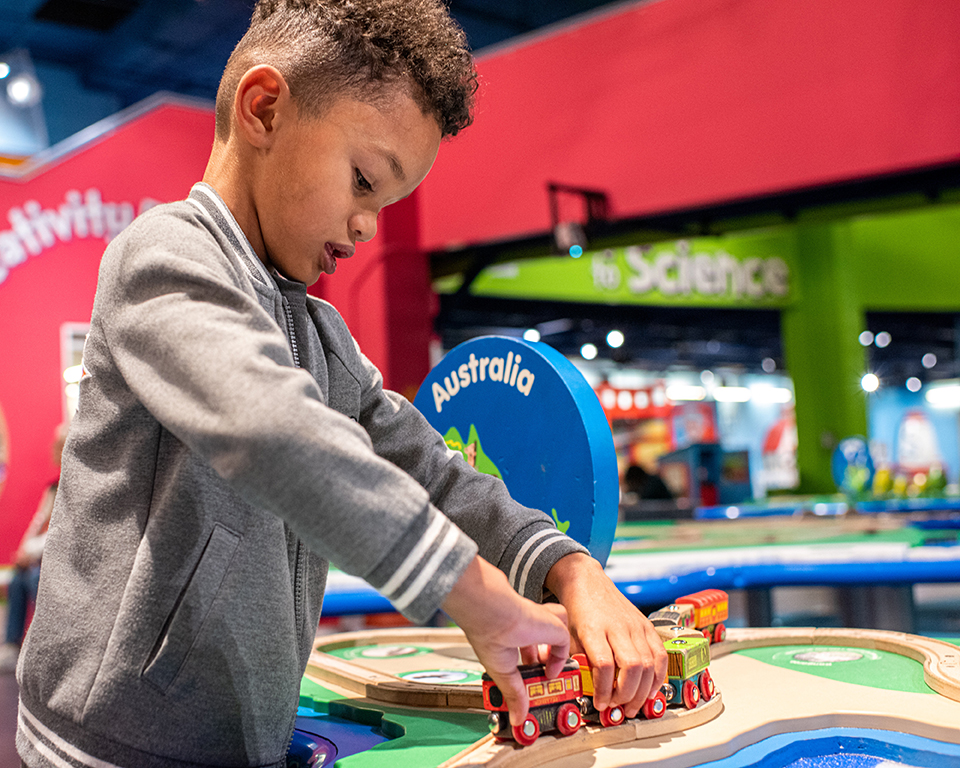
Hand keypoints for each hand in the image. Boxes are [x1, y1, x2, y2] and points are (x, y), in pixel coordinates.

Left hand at [442, 555, 569, 725]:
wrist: (475, 600)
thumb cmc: (492, 623)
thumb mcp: (504, 666)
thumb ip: (514, 691)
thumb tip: (520, 713)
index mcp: (543, 627)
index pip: (562, 641)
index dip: (558, 660)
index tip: (548, 674)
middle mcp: (535, 614)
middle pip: (557, 622)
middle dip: (552, 643)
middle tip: (540, 662)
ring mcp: (521, 606)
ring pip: (538, 616)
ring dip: (533, 637)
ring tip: (521, 656)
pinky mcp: (505, 601)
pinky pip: (519, 614)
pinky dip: (517, 629)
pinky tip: (503, 641)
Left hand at [545, 552, 667, 717]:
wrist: (586, 580)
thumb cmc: (576, 609)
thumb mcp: (568, 634)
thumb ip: (575, 660)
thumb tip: (580, 689)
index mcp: (593, 628)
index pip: (604, 664)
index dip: (605, 689)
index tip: (600, 703)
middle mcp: (617, 626)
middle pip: (632, 667)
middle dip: (627, 695)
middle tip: (617, 707)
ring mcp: (635, 625)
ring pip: (649, 664)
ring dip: (643, 691)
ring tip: (631, 705)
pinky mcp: (646, 625)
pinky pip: (660, 655)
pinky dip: (658, 677)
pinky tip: (649, 690)